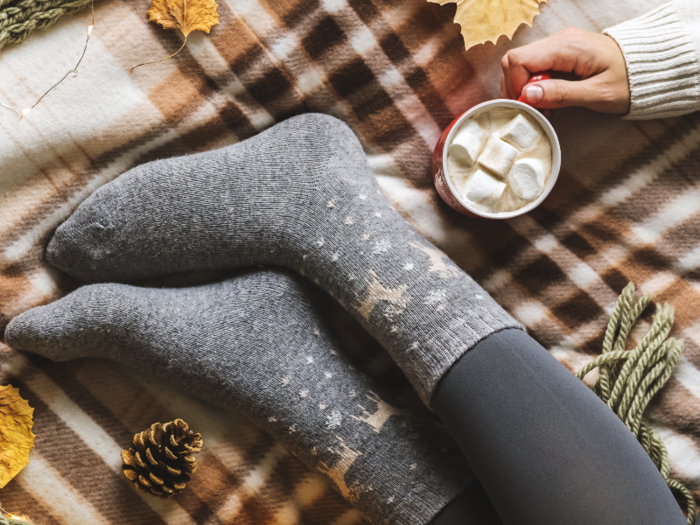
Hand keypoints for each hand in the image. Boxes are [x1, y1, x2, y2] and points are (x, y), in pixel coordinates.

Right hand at [500, 27, 630, 113]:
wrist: (649, 68)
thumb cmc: (629, 81)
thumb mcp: (597, 94)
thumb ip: (561, 94)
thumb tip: (528, 95)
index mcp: (567, 46)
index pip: (518, 60)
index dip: (515, 85)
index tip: (529, 106)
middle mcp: (559, 40)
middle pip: (515, 60)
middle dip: (516, 88)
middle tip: (534, 110)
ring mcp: (559, 44)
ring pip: (521, 64)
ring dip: (524, 89)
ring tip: (542, 107)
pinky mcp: (560, 52)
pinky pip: (534, 66)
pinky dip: (533, 85)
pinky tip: (547, 99)